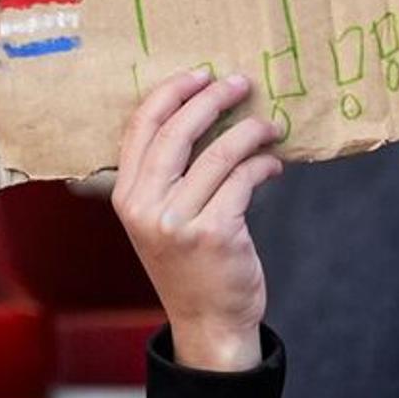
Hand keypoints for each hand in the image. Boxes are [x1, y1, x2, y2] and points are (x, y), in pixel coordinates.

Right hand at [115, 71, 283, 373]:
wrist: (208, 323)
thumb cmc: (190, 265)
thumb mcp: (158, 221)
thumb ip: (163, 178)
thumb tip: (200, 115)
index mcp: (125, 196)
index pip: (142, 128)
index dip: (172, 93)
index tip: (201, 75)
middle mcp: (145, 207)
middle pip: (178, 133)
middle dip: (212, 99)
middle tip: (240, 84)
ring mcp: (178, 221)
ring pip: (218, 154)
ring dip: (249, 132)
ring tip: (269, 126)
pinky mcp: (215, 233)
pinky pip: (244, 180)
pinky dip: (263, 165)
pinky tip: (274, 164)